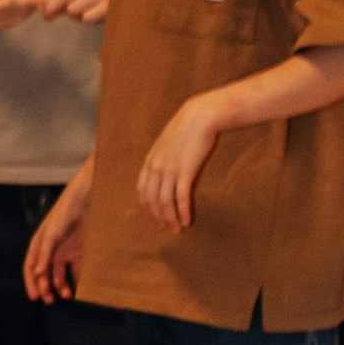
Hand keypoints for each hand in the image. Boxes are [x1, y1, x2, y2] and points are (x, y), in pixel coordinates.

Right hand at [24, 181, 87, 301]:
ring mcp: (65, 250)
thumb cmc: (64, 213)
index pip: (31, 267)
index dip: (31, 282)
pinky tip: (80, 287)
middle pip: (45, 273)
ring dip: (61, 285)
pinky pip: (77, 268)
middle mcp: (50, 250)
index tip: (35, 297)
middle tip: (50, 300)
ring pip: (60, 273)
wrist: (86, 200)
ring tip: (67, 295)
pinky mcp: (80, 250)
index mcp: (39, 245)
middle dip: (45, 287)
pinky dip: (77, 278)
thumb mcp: (51, 235)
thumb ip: (44, 254)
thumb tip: (37, 273)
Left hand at [37, 0, 111, 26]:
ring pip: (73, 8)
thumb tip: (42, 8)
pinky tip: (95, 16)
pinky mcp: (109, 6)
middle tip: (47, 18)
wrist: (133, 1)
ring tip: (85, 14)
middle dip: (52, 8)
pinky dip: (86, 21)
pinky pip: (86, 18)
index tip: (42, 9)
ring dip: (74, 16)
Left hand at [137, 94, 221, 235]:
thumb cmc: (188, 128)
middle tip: (167, 228)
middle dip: (158, 216)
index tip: (155, 217)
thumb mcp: (168, 142)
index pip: (142, 191)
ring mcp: (170, 169)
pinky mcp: (186, 171)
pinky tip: (188, 221)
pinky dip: (183, 212)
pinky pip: (181, 198)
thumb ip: (164, 157)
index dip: (147, 207)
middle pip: (152, 200)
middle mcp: (156, 167)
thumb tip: (166, 169)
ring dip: (171, 218)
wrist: (201, 115)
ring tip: (178, 228)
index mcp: (150, 160)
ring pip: (165, 202)